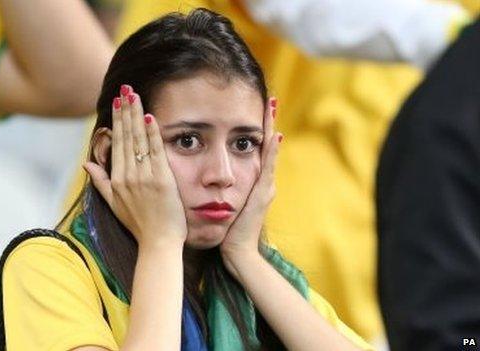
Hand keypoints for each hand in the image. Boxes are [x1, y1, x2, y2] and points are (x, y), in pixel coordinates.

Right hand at [84, 85, 187, 249]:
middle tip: (126, 89)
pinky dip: (152, 135)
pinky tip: (150, 118)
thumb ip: (100, 182)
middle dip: (125, 111)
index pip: (116, 143)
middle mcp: (128, 176)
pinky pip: (156, 153)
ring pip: (139, 141)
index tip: (117, 102)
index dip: (117, 120)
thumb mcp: (114, 204)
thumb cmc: (138, 225)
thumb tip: (86, 163)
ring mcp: (144, 178)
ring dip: (137, 116)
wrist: (158, 243)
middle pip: (126, 137)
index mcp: (116, 179)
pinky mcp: (161, 181)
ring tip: (135, 96)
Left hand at [220, 97, 281, 276]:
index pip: (254, 149)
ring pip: (269, 152)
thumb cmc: (227, 231)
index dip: (256, 129)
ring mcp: (264, 186)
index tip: (256, 108)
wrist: (236, 252)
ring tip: (272, 107)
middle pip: (265, 145)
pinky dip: (272, 152)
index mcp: (251, 182)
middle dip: (266, 123)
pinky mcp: (262, 194)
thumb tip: (207, 176)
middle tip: (269, 99)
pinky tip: (274, 135)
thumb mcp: (224, 204)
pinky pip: (268, 168)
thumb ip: (220, 189)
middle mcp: (261, 181)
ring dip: (270, 129)